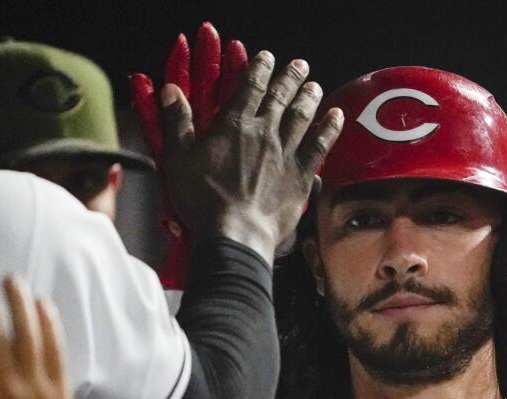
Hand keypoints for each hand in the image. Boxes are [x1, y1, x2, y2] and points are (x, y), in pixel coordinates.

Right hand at [138, 34, 342, 265]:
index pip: (250, 87)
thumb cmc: (203, 201)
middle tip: (299, 64)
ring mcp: (286, 153)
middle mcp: (264, 133)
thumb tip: (170, 91)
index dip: (259, 68)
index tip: (266, 57)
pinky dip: (330, 128)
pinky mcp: (302, 176)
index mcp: (233, 125)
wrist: (236, 233)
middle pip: (280, 97)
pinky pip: (321, 146)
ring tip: (314, 85)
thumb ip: (177, 123)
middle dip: (290, 77)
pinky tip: (337, 116)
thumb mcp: (178, 160)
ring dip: (309, 97)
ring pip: (302, 117)